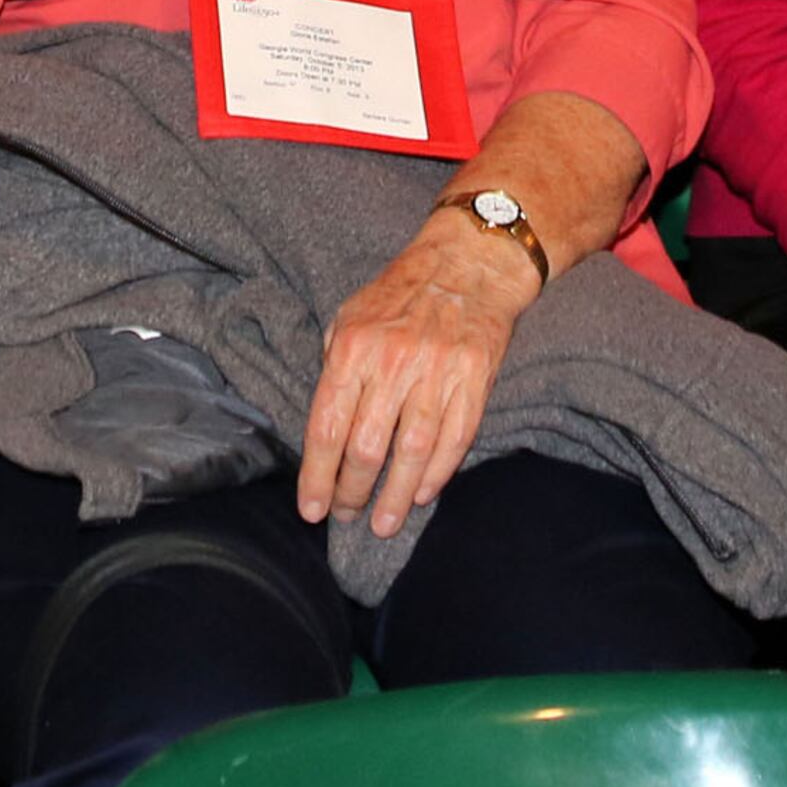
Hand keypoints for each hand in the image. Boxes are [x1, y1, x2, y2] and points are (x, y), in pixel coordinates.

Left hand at [297, 205, 534, 535]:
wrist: (468, 263)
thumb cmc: (401, 295)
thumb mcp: (349, 316)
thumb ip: (334, 367)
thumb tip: (324, 428)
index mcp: (354, 348)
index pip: (327, 428)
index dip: (317, 477)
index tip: (312, 510)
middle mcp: (393, 362)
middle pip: (366, 448)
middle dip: (352, 492)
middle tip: (347, 515)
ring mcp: (437, 372)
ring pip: (411, 452)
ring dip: (396, 497)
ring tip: (385, 523)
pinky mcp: (474, 379)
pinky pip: (454, 439)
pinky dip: (437, 473)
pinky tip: (422, 494)